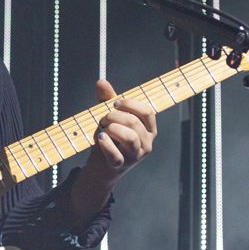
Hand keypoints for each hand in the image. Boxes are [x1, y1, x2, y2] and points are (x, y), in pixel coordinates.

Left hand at [71, 80, 156, 216]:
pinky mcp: (121, 166)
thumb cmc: (109, 139)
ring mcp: (135, 156)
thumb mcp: (110, 117)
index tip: (115, 103)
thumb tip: (101, 81)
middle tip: (103, 119)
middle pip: (135, 122)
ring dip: (112, 128)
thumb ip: (107, 100)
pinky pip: (116, 154)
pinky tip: (100, 138)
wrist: (99, 168)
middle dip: (115, 116)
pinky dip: (106, 144)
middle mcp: (146, 143)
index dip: (131, 104)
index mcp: (148, 130)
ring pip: (129, 137)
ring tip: (103, 129)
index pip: (147, 112)